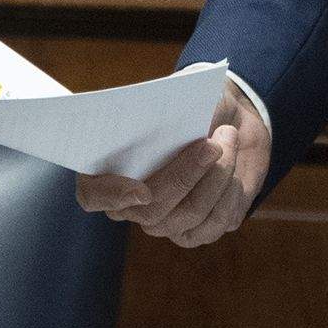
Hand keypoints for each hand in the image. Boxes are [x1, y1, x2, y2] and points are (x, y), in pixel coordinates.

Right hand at [75, 81, 269, 247]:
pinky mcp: (198, 230)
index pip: (92, 194)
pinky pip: (216, 223)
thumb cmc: (192, 106)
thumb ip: (164, 112)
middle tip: (212, 144)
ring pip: (189, 215)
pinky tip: (235, 167)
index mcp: (111, 167)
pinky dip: (231, 191)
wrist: (230, 116)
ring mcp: (165, 221)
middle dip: (185, 176)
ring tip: (229, 138)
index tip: (140, 190)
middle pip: (151, 210)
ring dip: (217, 176)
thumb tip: (167, 128)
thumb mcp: (177, 97)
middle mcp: (133, 203)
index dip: (110, 196)